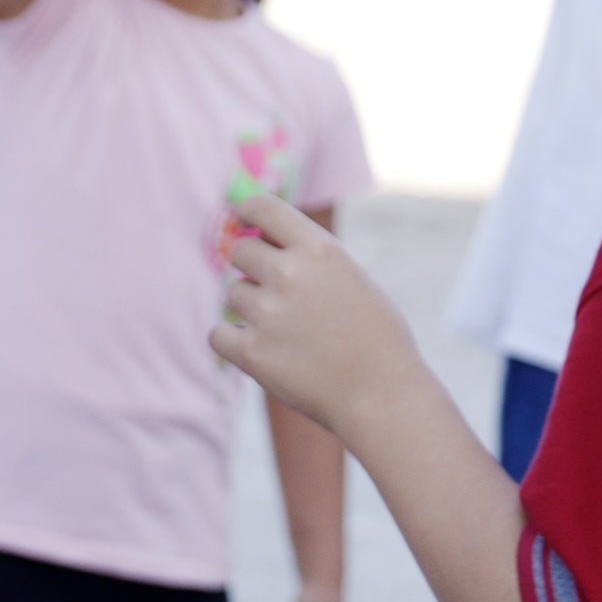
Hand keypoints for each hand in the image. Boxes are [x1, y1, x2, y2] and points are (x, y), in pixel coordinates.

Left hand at [211, 192, 431, 439]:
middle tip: (278, 293)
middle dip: (253, 267)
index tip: (247, 223)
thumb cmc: (376, 336)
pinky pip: (219, 333)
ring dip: (252, 308)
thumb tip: (264, 240)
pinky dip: (234, 341)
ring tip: (289, 332)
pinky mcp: (252, 353)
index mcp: (319, 248)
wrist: (381, 394)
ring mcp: (268, 313)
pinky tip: (262, 349)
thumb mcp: (352, 277)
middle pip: (240, 250)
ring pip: (234, 294)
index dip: (249, 214)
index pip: (262, 207)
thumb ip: (310, 257)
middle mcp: (289, 274)